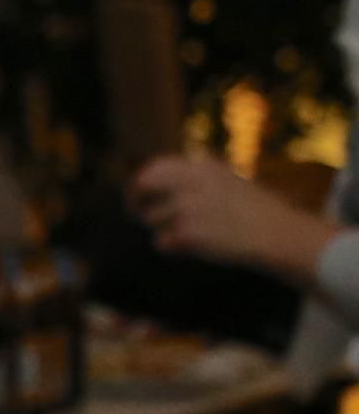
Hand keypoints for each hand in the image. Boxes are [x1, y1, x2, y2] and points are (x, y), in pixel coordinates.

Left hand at [130, 151, 334, 279]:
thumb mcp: (225, 181)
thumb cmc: (254, 212)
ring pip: (152, 219)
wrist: (278, 234)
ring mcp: (187, 206)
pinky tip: (196, 247)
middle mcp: (190, 182)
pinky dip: (172, 248)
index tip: (137, 194)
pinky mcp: (186, 231)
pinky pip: (161, 242)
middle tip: (136, 215)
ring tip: (197, 235)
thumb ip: (193, 179)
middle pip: (141, 186)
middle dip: (134, 201)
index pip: (155, 167)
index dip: (141, 182)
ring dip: (165, 230)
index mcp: (201, 166)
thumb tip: (151, 181)